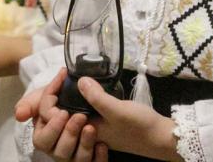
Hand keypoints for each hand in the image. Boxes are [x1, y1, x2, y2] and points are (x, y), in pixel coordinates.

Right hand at [28, 69, 104, 161]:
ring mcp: (75, 157)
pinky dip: (99, 157)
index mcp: (44, 138)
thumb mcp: (43, 97)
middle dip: (69, 134)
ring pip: (77, 160)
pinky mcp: (91, 159)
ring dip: (84, 144)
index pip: (42, 141)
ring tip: (91, 127)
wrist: (83, 101)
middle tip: (80, 116)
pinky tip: (102, 144)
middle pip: (59, 153)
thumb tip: (19, 115)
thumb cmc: (59, 100)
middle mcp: (58, 150)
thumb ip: (30, 103)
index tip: (63, 112)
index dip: (53, 128)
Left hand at [28, 70, 178, 161]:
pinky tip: (87, 87)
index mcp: (83, 131)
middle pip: (56, 117)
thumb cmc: (140, 127)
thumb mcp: (117, 110)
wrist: (161, 138)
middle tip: (62, 76)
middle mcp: (84, 130)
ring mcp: (93, 126)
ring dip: (67, 97)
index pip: (52, 117)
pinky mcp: (103, 122)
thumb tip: (79, 80)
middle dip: (55, 97)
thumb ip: (97, 97)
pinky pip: (82, 111)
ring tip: (70, 80)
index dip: (51, 96)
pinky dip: (79, 99)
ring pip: (69, 113)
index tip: (62, 75)